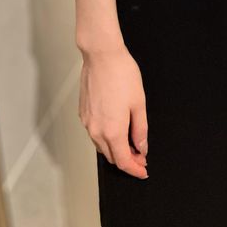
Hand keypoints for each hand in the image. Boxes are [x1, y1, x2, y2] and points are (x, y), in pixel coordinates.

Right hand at [79, 46, 148, 178]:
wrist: (101, 56)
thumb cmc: (122, 74)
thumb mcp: (139, 102)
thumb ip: (140, 129)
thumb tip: (141, 147)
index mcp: (112, 130)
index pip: (123, 161)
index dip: (134, 169)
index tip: (143, 170)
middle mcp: (96, 130)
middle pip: (111, 156)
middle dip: (126, 160)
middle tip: (140, 156)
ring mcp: (87, 123)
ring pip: (101, 146)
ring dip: (115, 149)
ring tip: (130, 142)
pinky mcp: (83, 114)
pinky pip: (94, 134)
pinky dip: (106, 138)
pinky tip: (116, 129)